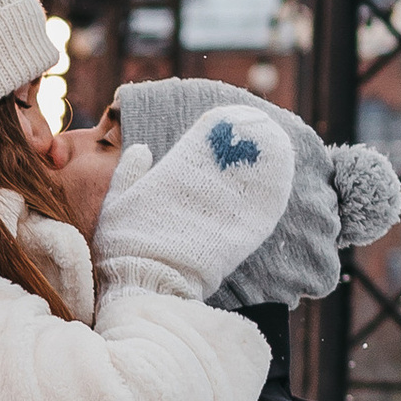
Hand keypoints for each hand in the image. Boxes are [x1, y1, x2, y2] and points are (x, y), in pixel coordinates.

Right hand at [94, 111, 295, 301]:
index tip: (228, 115)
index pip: (201, 143)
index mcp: (173, 177)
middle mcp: (204, 190)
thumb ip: (130, 173)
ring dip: (266, 160)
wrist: (150, 284)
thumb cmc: (128, 246)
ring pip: (251, 179)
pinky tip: (282, 180)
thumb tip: (142, 148)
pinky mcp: (241, 237)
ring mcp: (225, 212)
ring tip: (278, 143)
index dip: (216, 128)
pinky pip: (263, 210)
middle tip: (260, 125)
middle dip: (246, 140)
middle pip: (232, 157)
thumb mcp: (118, 204)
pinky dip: (273, 193)